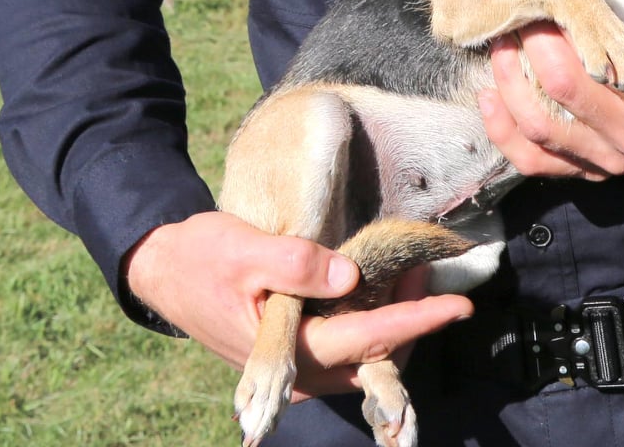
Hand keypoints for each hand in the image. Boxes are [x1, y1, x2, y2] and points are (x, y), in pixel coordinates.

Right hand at [123, 211, 473, 396]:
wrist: (165, 271)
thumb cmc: (203, 258)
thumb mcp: (245, 250)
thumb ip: (296, 264)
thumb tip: (348, 274)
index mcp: (290, 350)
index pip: (367, 339)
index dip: (417, 321)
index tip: (458, 305)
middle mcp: (300, 371)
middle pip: (376, 357)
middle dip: (413, 318)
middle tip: (429, 270)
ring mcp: (299, 369)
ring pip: (365, 357)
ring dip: (395, 320)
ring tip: (411, 273)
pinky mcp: (297, 356)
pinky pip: (348, 348)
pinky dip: (372, 321)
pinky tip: (378, 285)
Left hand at [478, 2, 623, 179]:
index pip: (607, 78)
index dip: (563, 52)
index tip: (545, 15)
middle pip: (562, 92)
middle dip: (532, 46)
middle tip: (521, 11)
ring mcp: (603, 163)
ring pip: (538, 124)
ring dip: (510, 79)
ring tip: (504, 40)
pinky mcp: (579, 171)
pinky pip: (527, 159)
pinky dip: (501, 125)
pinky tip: (488, 90)